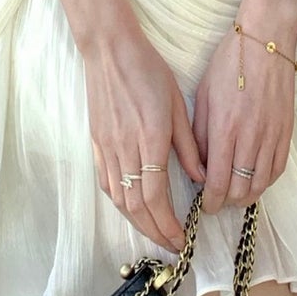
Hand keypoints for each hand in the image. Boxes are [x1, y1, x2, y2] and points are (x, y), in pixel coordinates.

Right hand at [82, 19, 206, 254]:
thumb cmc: (149, 71)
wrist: (110, 50)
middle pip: (136, 207)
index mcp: (149, 140)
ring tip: (155, 232)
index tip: (183, 238)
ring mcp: (107, 148)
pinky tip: (131, 208)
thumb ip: (188, 146)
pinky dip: (120, 202)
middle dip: (155, 232)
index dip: (169, 224)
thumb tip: (199, 179)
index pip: (156, 198)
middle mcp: (125, 149)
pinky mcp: (97, 143)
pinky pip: (106, 183)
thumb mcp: (178, 105)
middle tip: (172, 245)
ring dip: (137, 223)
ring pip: (119, 200)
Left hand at [192, 0, 296, 216]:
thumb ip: (198, 134)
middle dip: (226, 202)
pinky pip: (278, 169)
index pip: (217, 181)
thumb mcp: (203, 95)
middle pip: (239, 189)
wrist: (267, 41)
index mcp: (224, 128)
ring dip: (246, 196)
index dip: (210, 201)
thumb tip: (198, 166)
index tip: (203, 206)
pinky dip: (266, 182)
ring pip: (261, 185)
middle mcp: (250, 137)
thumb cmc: (229, 63)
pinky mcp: (286, 131)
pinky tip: (255, 180)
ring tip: (235, 195)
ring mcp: (271, 135)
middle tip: (216, 201)